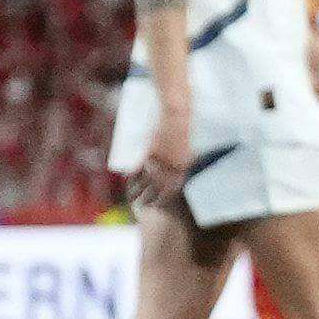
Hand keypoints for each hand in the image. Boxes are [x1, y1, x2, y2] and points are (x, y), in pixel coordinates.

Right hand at [128, 74, 193, 220]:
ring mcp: (159, 161)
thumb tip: (188, 160)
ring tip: (133, 198)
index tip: (158, 205)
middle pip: (158, 190)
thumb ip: (189, 154)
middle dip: (149, 199)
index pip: (173, 190)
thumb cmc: (187, 126)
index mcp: (184, 167)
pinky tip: (127, 181)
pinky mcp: (148, 153)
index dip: (164, 199)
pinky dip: (131, 177)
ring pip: (145, 183)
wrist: (178, 113)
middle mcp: (171, 167)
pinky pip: (138, 170)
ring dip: (137, 192)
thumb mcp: (191, 144)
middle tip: (143, 205)